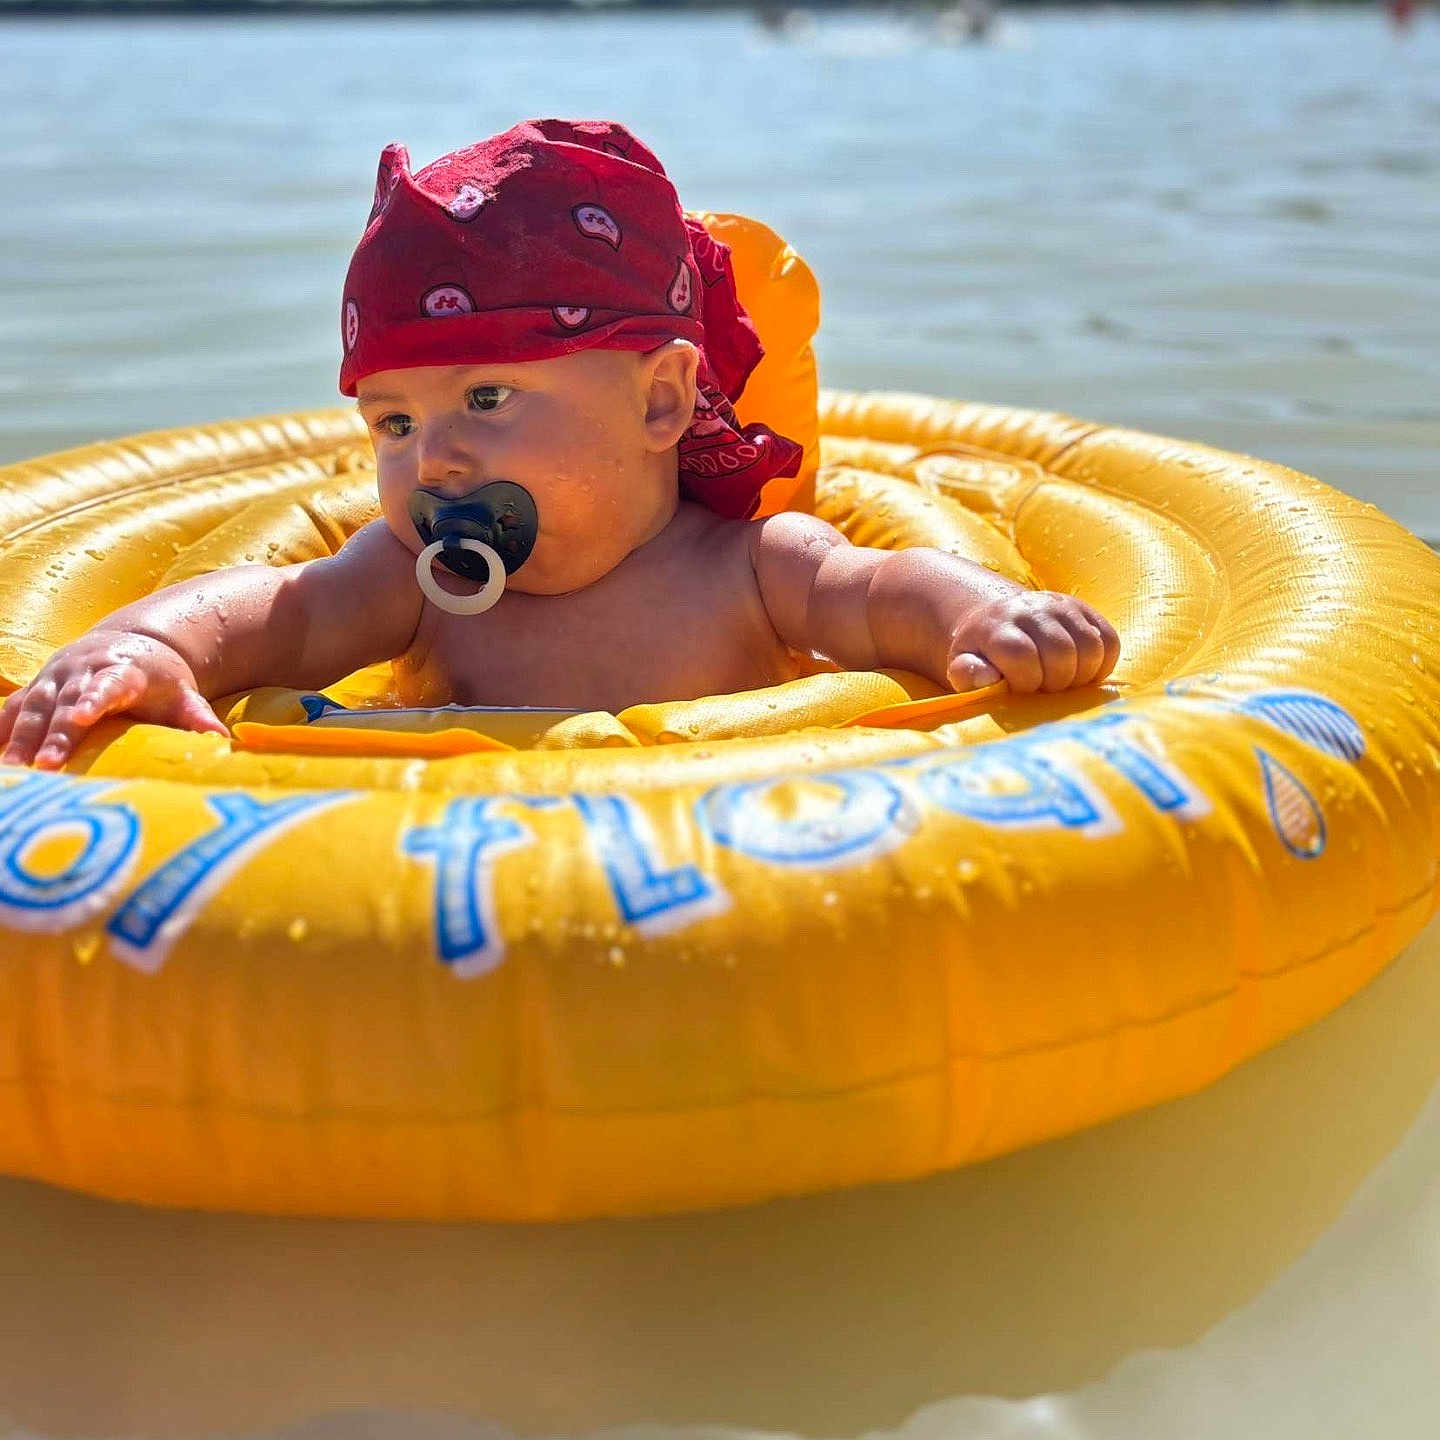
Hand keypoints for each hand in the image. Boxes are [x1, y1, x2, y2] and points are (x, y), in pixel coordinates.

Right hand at [0, 631, 227, 770]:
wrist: (130, 642)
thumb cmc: (160, 679)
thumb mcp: (184, 694)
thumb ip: (198, 717)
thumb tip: (220, 741)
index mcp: (123, 671)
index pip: (108, 685)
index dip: (94, 699)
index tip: (83, 715)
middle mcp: (83, 671)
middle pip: (66, 703)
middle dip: (55, 734)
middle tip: (46, 765)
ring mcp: (55, 678)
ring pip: (34, 707)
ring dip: (20, 738)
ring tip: (13, 768)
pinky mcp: (36, 688)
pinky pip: (13, 710)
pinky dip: (3, 731)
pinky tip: (0, 759)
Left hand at [946, 590, 1119, 694]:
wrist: (999, 619)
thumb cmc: (983, 653)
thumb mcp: (964, 664)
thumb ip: (968, 673)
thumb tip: (985, 678)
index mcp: (998, 625)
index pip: (1022, 656)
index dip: (1026, 682)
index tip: (1020, 689)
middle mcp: (1031, 608)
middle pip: (1061, 653)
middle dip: (1055, 682)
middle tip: (1044, 688)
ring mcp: (1061, 605)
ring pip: (1090, 647)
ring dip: (1080, 676)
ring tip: (1061, 681)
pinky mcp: (1085, 609)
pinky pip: (1110, 641)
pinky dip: (1101, 665)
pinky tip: (1081, 672)